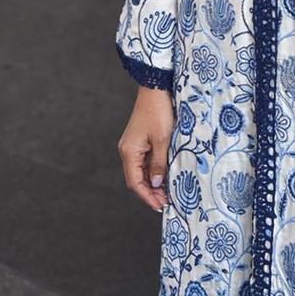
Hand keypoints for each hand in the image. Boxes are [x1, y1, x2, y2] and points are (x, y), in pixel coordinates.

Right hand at [118, 86, 173, 211]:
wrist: (155, 88)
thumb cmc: (159, 111)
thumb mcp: (163, 139)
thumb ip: (159, 163)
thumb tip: (155, 184)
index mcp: (129, 152)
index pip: (135, 183)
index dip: (147, 197)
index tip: (160, 207)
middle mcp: (127, 150)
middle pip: (136, 179)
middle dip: (150, 193)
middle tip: (166, 203)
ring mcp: (133, 145)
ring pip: (140, 171)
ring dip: (152, 183)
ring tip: (167, 193)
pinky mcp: (139, 140)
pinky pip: (144, 161)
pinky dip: (153, 171)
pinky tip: (164, 177)